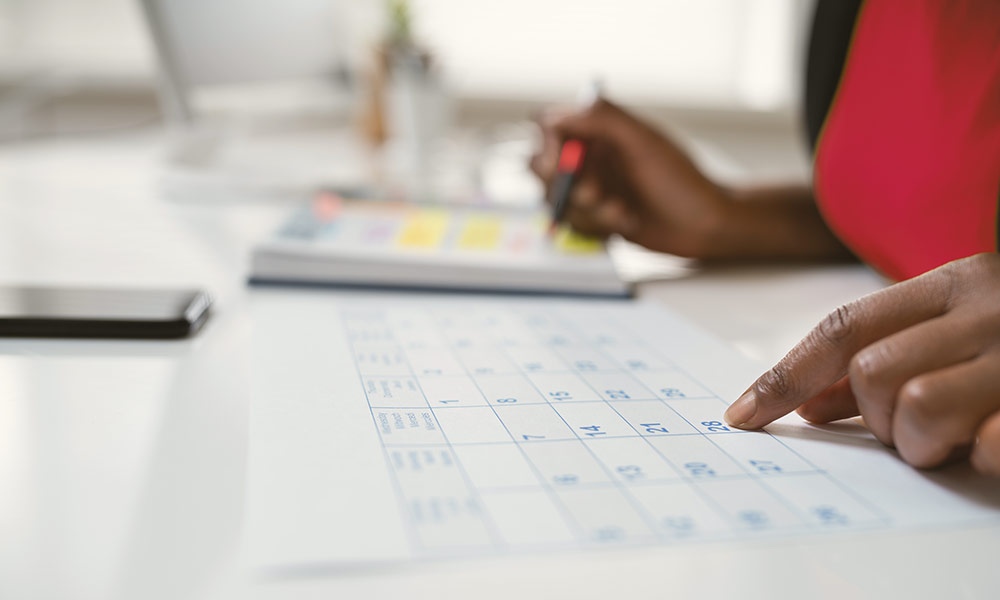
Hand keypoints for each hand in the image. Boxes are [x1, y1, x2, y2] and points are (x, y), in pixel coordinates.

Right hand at [529, 99, 729, 257]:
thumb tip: (558, 113)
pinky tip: (627, 222)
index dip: (548, 145)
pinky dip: (597, 227)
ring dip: (588, 211)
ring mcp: (592, 187)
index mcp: (600, 130)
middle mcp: (591, 156)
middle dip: (566, 184)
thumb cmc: (682, 181)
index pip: (550, 127)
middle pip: (543, 166)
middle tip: (597, 193)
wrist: (705, 225)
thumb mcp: (644, 142)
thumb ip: (603, 119)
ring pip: (558, 200)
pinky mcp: (596, 217)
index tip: (560, 161)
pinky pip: (573, 224)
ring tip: (622, 212)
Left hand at [724, 253, 999, 474]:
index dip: (785, 377)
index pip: (843, 327)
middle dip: (874, 417)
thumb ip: (886, 355)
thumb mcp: (957, 329)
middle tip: (908, 429)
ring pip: (919, 406)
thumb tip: (809, 406)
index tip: (743, 415)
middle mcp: (985, 311)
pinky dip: (978, 457)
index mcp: (954, 284)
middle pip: (871, 371)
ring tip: (956, 438)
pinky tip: (988, 446)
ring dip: (922, 443)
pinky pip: (988, 445)